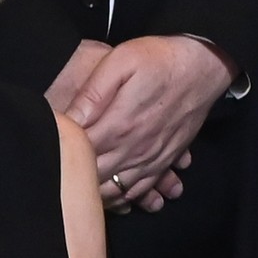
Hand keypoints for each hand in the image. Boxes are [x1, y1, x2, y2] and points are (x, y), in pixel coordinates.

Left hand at [63, 37, 234, 208]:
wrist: (205, 66)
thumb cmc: (160, 60)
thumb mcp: (121, 61)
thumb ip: (93, 92)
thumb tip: (68, 118)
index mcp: (119, 124)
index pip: (79, 152)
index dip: (62, 153)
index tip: (52, 146)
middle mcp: (135, 147)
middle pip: (95, 177)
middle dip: (75, 178)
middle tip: (61, 168)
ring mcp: (152, 157)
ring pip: (117, 190)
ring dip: (97, 193)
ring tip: (80, 187)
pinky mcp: (165, 159)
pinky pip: (141, 190)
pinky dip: (125, 198)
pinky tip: (113, 194)